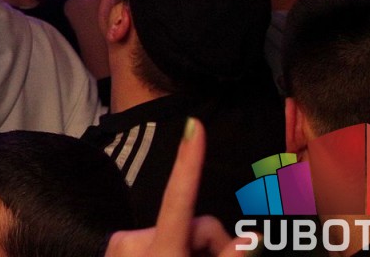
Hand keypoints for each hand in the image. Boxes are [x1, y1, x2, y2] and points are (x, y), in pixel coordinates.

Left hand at [104, 119, 243, 256]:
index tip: (193, 124)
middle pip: (189, 223)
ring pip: (171, 230)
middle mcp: (134, 242)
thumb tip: (254, 236)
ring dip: (182, 247)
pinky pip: (152, 239)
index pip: (178, 198)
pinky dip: (163, 250)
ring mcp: (119, 244)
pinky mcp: (114, 246)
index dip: (189, 161)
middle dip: (203, 244)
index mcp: (160, 252)